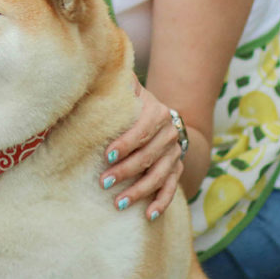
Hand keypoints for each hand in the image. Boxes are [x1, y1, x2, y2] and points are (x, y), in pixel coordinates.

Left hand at [98, 81, 183, 220]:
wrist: (162, 118)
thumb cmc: (134, 104)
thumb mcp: (130, 91)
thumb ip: (119, 82)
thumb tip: (102, 64)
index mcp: (157, 113)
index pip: (142, 130)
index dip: (126, 143)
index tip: (108, 155)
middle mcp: (170, 134)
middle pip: (148, 156)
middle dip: (126, 171)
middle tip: (104, 182)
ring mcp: (175, 154)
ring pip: (159, 175)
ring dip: (140, 190)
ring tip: (119, 202)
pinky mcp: (177, 170)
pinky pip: (171, 188)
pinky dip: (161, 202)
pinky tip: (148, 214)